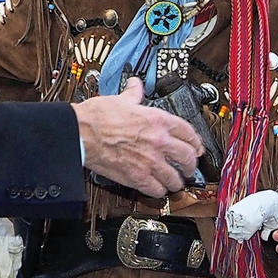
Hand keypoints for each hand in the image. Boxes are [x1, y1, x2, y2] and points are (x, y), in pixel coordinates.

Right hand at [73, 76, 201, 197]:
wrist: (80, 133)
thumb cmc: (97, 117)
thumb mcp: (121, 100)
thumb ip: (134, 94)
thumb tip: (136, 86)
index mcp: (158, 120)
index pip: (189, 133)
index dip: (196, 143)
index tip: (196, 147)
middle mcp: (159, 141)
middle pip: (188, 158)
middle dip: (190, 165)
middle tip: (188, 167)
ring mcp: (150, 162)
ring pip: (175, 178)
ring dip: (176, 181)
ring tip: (174, 182)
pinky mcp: (137, 178)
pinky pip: (158, 190)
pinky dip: (159, 191)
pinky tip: (157, 188)